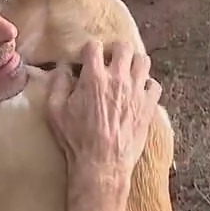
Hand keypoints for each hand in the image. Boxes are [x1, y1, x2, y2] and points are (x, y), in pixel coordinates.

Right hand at [46, 40, 161, 210]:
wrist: (101, 164)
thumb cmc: (76, 139)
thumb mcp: (54, 111)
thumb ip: (57, 85)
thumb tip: (63, 69)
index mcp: (94, 78)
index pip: (94, 47)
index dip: (89, 50)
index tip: (86, 59)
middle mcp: (118, 80)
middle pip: (123, 47)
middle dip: (115, 50)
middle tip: (109, 62)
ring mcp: (136, 92)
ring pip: (143, 61)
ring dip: (133, 63)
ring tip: (126, 73)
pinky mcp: (148, 106)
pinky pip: (155, 85)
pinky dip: (147, 85)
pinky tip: (138, 93)